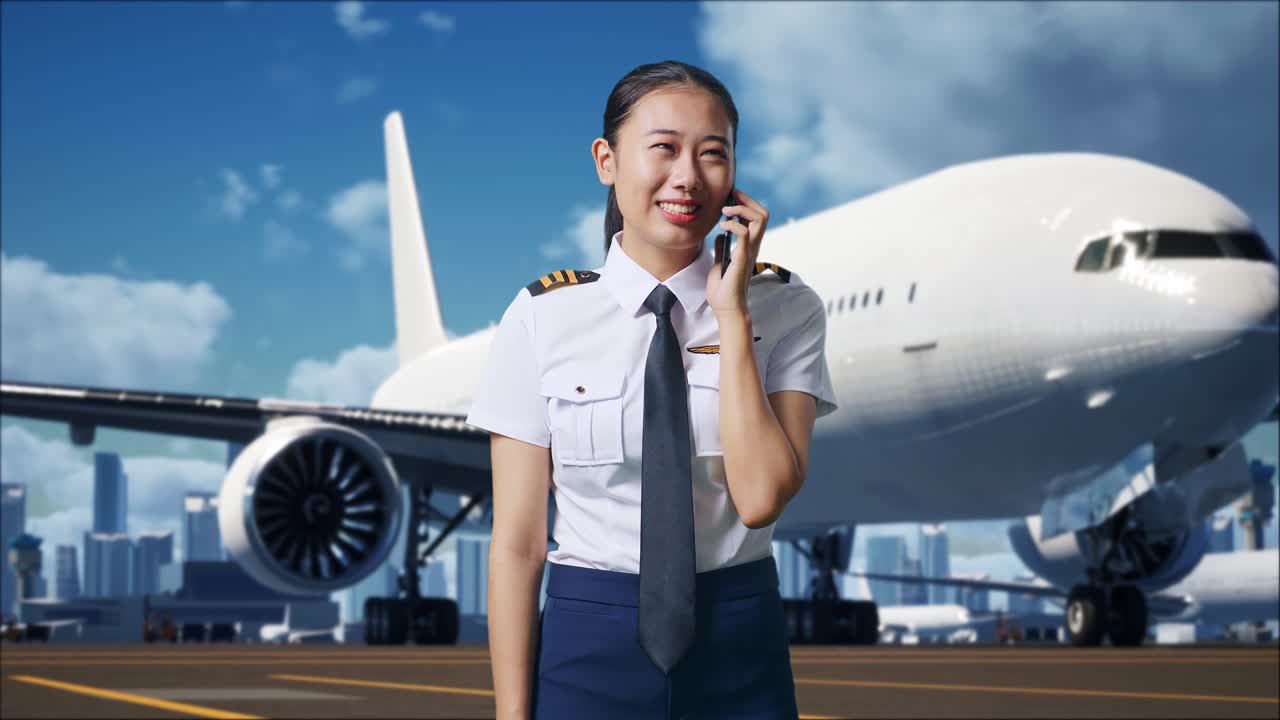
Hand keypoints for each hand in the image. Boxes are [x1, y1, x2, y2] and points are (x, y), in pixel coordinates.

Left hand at [706, 187, 769, 316]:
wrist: (725, 308)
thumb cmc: (723, 290)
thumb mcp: (720, 263)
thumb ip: (722, 249)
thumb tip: (721, 236)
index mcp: (748, 247)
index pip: (756, 218)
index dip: (746, 203)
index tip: (731, 197)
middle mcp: (753, 247)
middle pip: (762, 214)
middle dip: (747, 200)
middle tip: (731, 196)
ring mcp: (749, 251)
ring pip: (760, 219)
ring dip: (742, 209)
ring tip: (726, 210)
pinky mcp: (742, 258)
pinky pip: (745, 233)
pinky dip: (733, 224)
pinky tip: (722, 226)